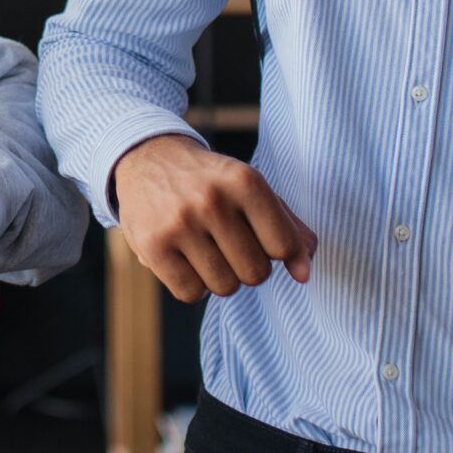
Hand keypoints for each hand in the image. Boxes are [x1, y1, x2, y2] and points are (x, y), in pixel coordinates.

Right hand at [111, 134, 315, 302]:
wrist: (148, 159)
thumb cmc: (212, 183)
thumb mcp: (253, 190)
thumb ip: (289, 229)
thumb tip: (305, 274)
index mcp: (244, 180)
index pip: (283, 246)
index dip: (275, 250)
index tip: (258, 236)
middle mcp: (212, 200)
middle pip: (256, 273)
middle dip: (247, 265)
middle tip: (228, 242)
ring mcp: (180, 223)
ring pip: (225, 287)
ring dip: (220, 277)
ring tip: (206, 249)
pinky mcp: (152, 244)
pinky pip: (191, 293)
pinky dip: (192, 284)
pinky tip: (184, 258)